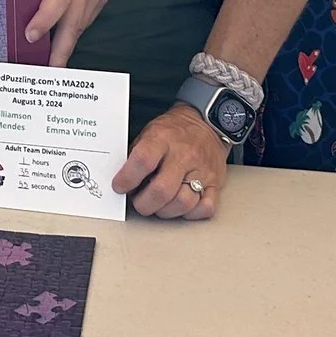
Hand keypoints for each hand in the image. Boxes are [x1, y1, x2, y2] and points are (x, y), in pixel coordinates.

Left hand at [24, 0, 109, 66]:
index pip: (57, 0)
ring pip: (80, 25)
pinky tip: (62, 40)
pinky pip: (86, 18)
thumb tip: (10, 1)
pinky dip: (73, 29)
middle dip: (61, 51)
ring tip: (51, 64)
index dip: (44, 20)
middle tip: (48, 72)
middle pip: (73, 24)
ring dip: (66, 44)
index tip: (31, 36)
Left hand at [113, 103, 230, 219]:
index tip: (119, 186)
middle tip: (138, 202)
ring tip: (158, 205)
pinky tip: (180, 206)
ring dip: (165, 211)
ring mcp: (202, 171)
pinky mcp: (216, 183)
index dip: (127, 178)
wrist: (207, 123)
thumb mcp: (149, 132)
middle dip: (144, 204)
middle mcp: (184, 155)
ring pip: (183, 203)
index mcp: (163, 139)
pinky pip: (205, 208)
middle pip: (162, 190)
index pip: (143, 161)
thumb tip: (121, 181)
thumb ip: (135, 155)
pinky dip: (190, 213)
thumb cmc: (174, 131)